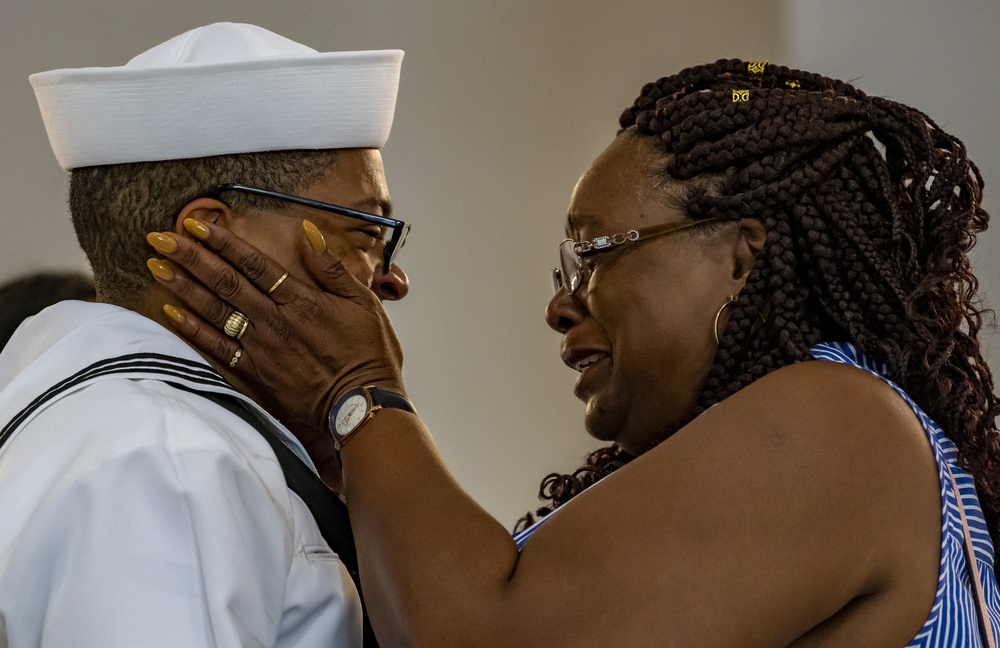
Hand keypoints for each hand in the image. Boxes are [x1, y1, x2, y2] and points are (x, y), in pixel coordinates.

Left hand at [146, 218, 405, 435]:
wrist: (363, 404)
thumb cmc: (368, 354)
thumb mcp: (363, 302)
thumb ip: (332, 267)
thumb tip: (309, 233)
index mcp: (302, 300)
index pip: (255, 263)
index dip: (224, 242)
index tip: (196, 225)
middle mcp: (276, 320)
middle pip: (226, 282)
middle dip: (191, 258)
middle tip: (161, 239)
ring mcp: (263, 347)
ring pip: (216, 311)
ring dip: (184, 288)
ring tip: (156, 267)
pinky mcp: (257, 372)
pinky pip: (218, 348)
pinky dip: (193, 330)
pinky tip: (172, 313)